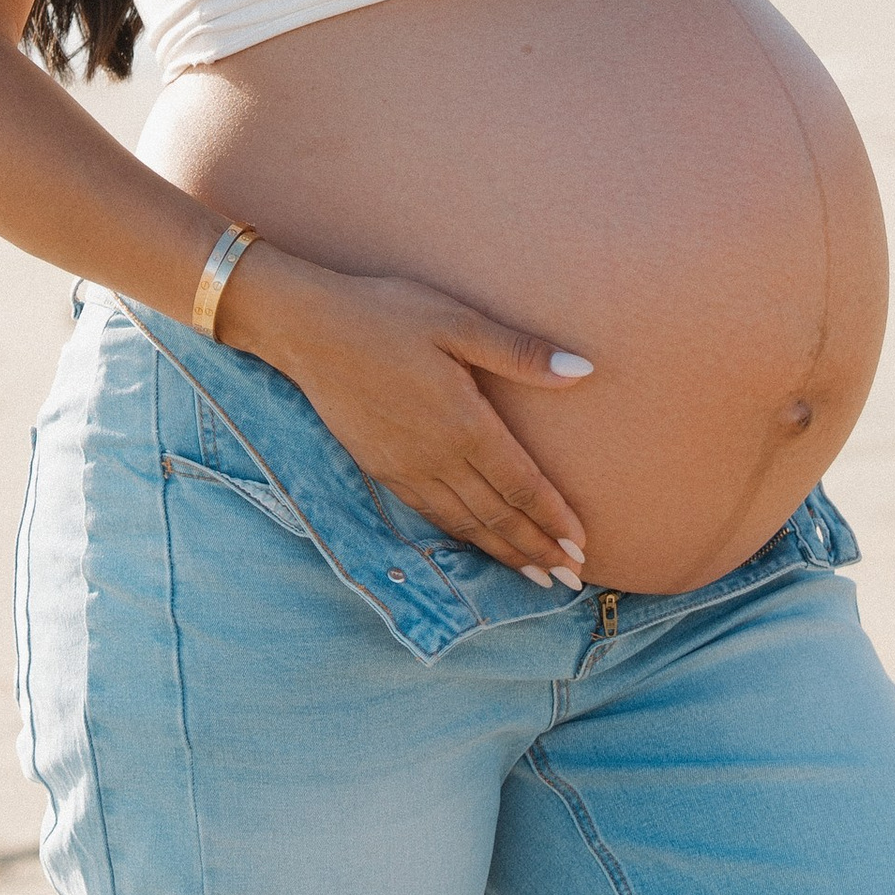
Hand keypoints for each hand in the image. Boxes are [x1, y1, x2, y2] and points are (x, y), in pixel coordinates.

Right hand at [220, 247, 593, 584]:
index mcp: (465, 423)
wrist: (310, 329)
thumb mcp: (459, 321)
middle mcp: (439, 457)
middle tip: (572, 579)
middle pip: (498, 516)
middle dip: (538, 549)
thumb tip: (584, 370)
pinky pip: (432, 516)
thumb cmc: (390, 314)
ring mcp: (407, 469)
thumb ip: (520, 352)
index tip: (581, 548)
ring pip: (466, 524)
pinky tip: (475, 543)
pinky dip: (462, 538)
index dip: (553, 519)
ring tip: (536, 576)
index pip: (521, 486)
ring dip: (504, 553)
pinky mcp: (382, 470)